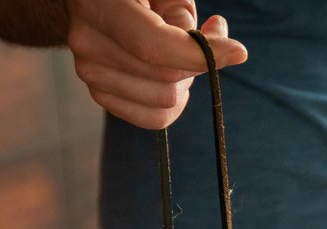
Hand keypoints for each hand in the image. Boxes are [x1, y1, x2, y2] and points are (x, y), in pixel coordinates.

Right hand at [65, 0, 248, 128]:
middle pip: (165, 79)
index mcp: (99, 5)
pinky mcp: (99, 93)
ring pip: (163, 104)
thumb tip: (217, 50)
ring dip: (184, 83)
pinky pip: (153, 118)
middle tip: (200, 40)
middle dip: (194, 64)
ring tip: (179, 53)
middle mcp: (87, 42)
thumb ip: (182, 12)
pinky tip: (170, 75)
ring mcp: (89, 72)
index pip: (154, 46)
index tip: (238, 51)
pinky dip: (172, 102)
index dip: (201, 55)